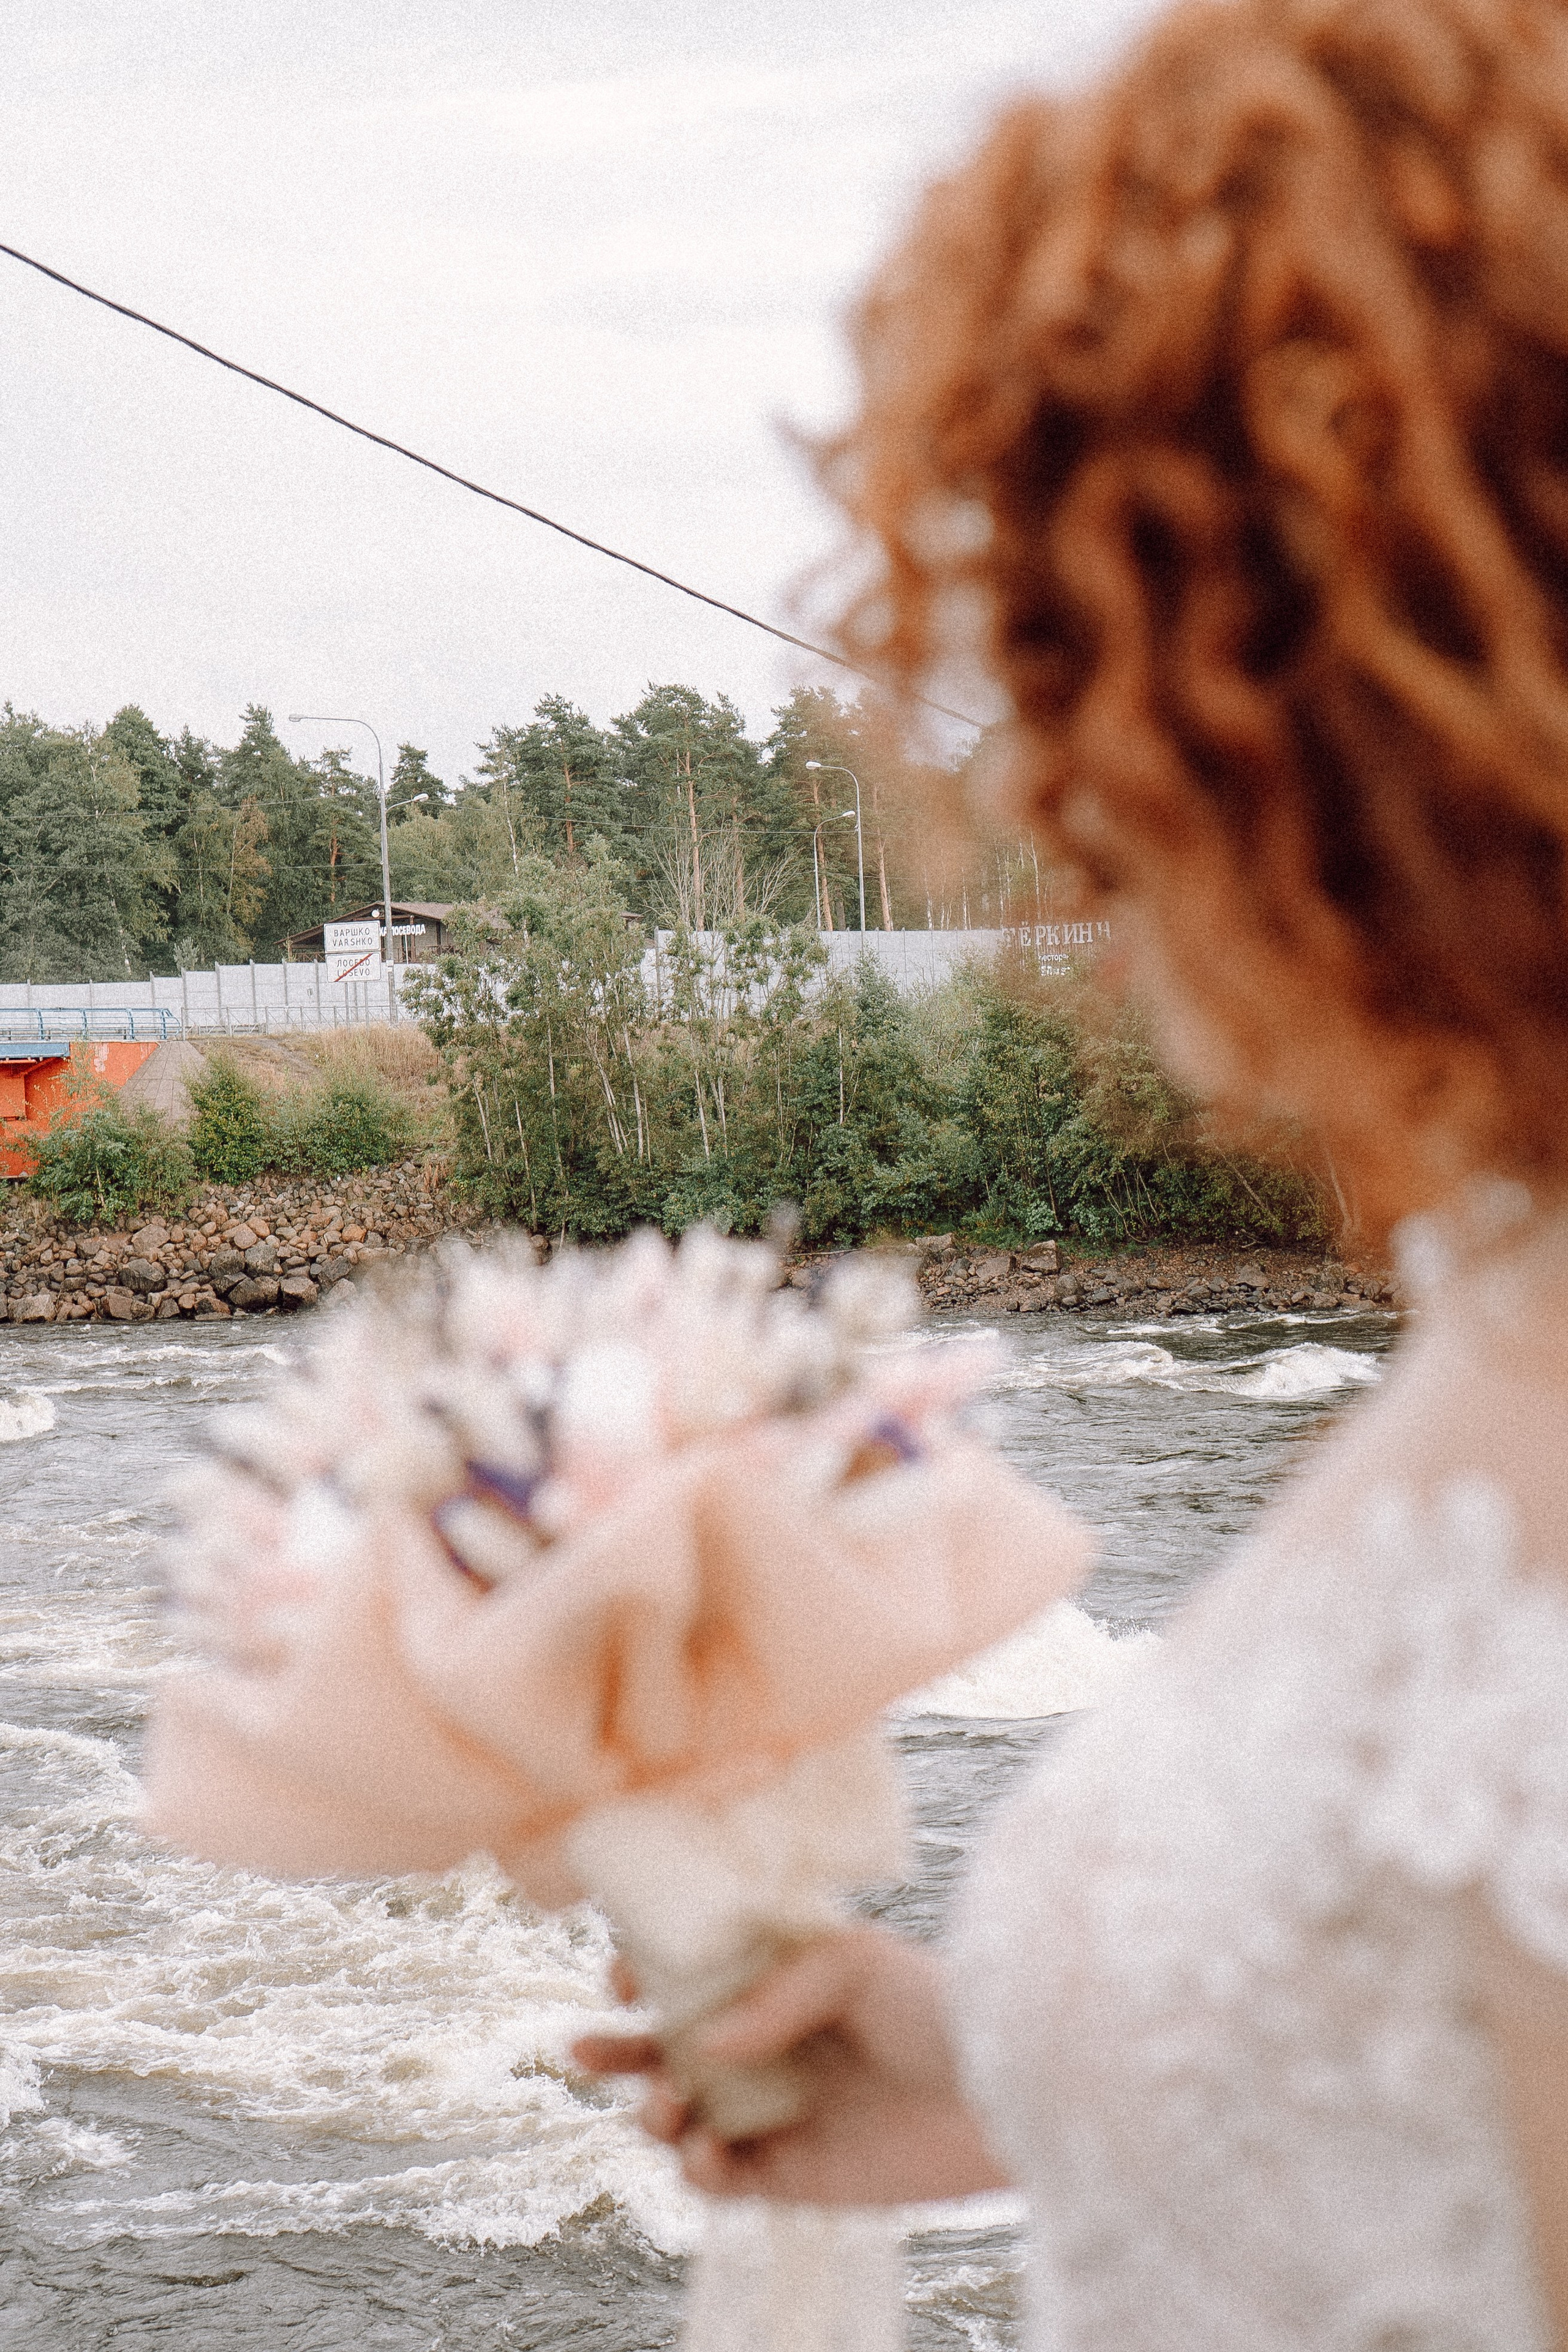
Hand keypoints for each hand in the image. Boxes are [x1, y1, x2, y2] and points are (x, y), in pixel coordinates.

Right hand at [572, 1925, 1011, 2206]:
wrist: (1006, 2094)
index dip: (649, 1972)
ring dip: (649, 2108)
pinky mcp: (790, 2175)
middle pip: (667, 2046)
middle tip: (579, 2046)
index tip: (624, 1974)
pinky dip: (694, 2168)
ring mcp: (774, 2110)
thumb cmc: (940, 2007)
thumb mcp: (856, 1963)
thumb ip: (775, 1995)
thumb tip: (702, 2039)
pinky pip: (718, 2179)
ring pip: (679, 2113)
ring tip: (662, 2102)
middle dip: (616, 2046)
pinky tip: (702, 2147)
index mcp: (778, 1981)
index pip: (695, 1974)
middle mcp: (767, 2044)